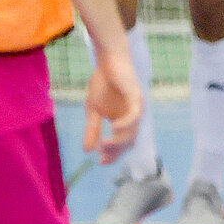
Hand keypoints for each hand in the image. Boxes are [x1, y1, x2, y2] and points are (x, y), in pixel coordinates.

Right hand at [82, 49, 142, 164]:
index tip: (101, 162)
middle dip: (116, 151)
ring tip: (104, 145)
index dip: (113, 154)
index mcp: (125, 121)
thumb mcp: (93, 111)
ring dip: (119, 140)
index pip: (122, 144)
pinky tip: (114, 128)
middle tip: (102, 156)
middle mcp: (134, 117)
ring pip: (132, 131)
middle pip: (129, 141)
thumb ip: (92, 129)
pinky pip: (135, 115)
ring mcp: (137, 108)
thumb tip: (86, 150)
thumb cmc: (102, 84)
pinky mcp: (136, 97)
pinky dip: (126, 124)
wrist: (107, 61)